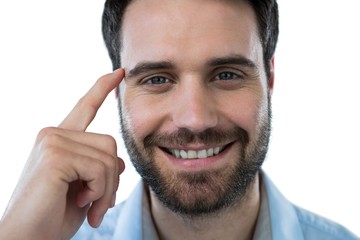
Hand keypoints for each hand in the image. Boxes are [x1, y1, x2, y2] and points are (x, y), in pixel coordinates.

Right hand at [0, 69, 124, 238]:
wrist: (26, 239)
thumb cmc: (54, 216)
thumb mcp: (85, 189)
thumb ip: (100, 169)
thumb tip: (119, 161)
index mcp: (60, 139)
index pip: (85, 107)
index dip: (103, 89)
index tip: (119, 74)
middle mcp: (53, 133)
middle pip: (110, 143)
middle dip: (111, 179)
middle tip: (98, 204)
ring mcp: (52, 141)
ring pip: (109, 157)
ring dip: (106, 189)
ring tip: (89, 207)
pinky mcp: (54, 155)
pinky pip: (100, 168)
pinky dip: (99, 191)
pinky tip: (81, 204)